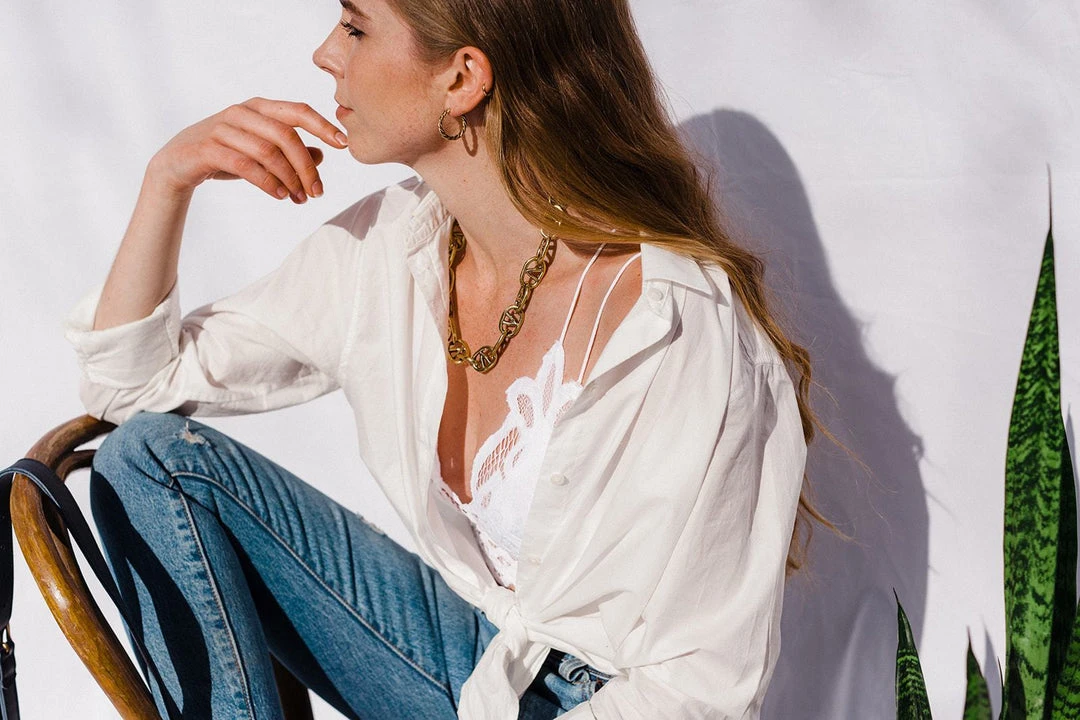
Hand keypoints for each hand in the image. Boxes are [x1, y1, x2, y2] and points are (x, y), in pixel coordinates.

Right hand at [147, 97, 348, 202]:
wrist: (177, 165)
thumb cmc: (225, 154)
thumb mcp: (261, 152)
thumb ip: (290, 151)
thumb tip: (321, 155)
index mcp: (259, 107)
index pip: (298, 111)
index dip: (323, 126)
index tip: (344, 145)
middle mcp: (242, 113)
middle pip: (287, 136)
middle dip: (307, 166)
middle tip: (318, 192)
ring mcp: (224, 128)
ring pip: (268, 152)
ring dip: (290, 179)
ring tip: (300, 199)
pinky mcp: (209, 148)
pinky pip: (246, 165)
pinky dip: (268, 182)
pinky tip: (281, 196)